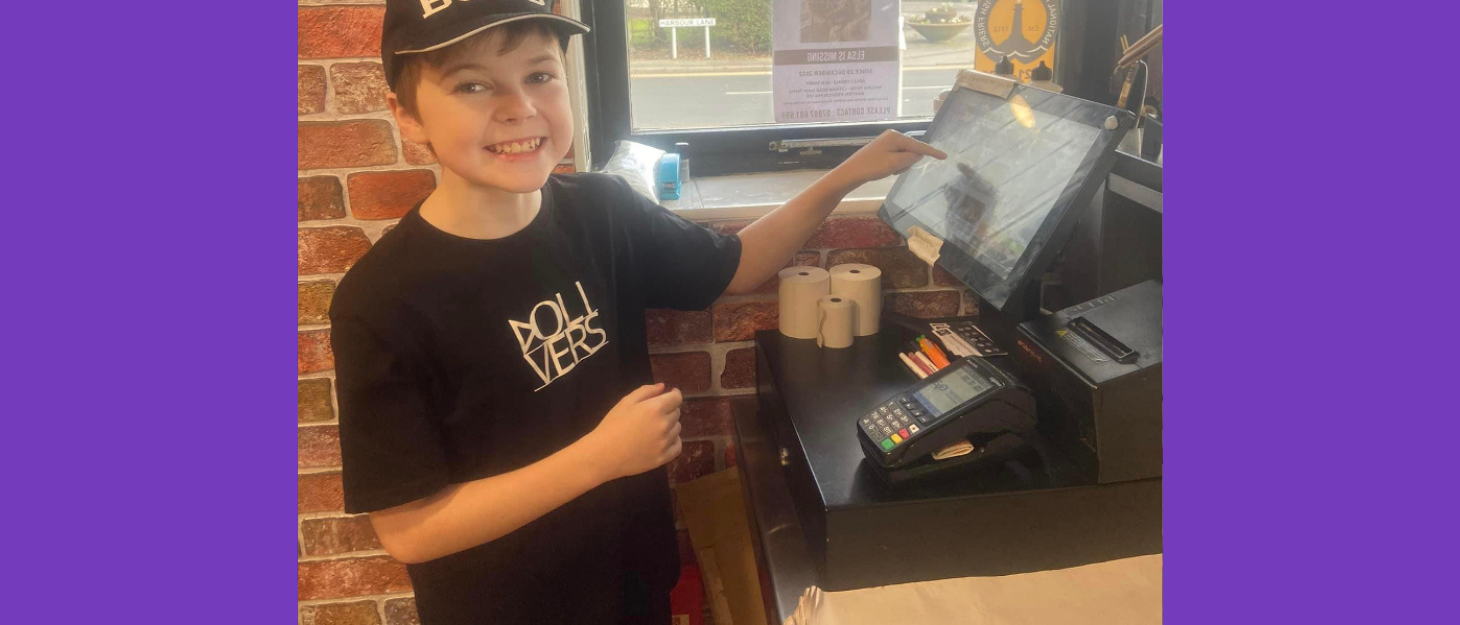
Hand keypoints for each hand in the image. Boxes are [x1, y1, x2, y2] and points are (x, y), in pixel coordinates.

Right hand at [586, 383, 683, 479]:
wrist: (603, 454)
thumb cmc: (612, 425)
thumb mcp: (625, 402)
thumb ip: (646, 391)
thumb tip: (663, 387)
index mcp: (655, 408)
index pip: (676, 398)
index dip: (675, 394)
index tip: (671, 394)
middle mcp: (664, 425)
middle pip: (676, 413)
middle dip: (669, 410)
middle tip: (654, 414)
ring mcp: (665, 443)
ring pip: (677, 429)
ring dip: (670, 425)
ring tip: (654, 428)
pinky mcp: (663, 458)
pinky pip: (678, 446)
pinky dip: (674, 441)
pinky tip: (663, 440)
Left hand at [826, 130, 946, 193]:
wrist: (851, 172)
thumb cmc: (872, 167)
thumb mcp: (894, 164)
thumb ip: (910, 158)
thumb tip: (919, 154)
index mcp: (896, 136)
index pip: (918, 145)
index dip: (932, 152)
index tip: (944, 156)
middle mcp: (892, 136)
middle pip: (912, 150)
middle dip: (908, 162)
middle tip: (894, 170)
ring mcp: (887, 142)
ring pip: (905, 155)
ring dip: (901, 165)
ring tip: (888, 171)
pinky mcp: (883, 149)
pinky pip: (897, 157)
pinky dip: (895, 165)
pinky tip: (885, 169)